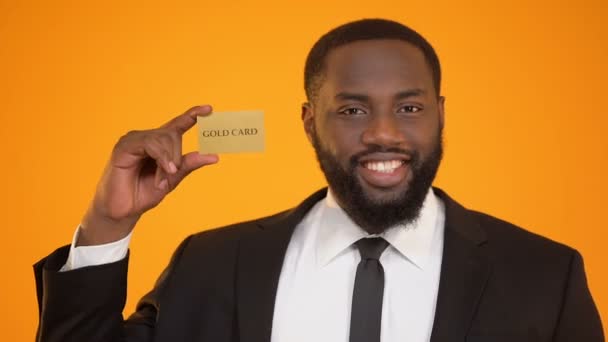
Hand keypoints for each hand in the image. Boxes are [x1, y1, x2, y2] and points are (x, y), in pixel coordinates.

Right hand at [78, 105, 218, 245]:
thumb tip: (214, 156)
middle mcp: (146, 138)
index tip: (209, 109)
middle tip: (171, 175)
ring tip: (163, 178)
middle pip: (173, 134)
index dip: (192, 115)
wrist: (123, 210)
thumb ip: (189, 165)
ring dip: (168, 161)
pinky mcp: (124, 146)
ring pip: (163, 138)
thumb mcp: (172, 178)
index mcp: (159, 144)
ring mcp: (134, 140)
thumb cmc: (144, 193)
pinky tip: (164, 169)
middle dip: (177, 156)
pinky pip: (150, 144)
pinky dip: (161, 157)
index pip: (177, 124)